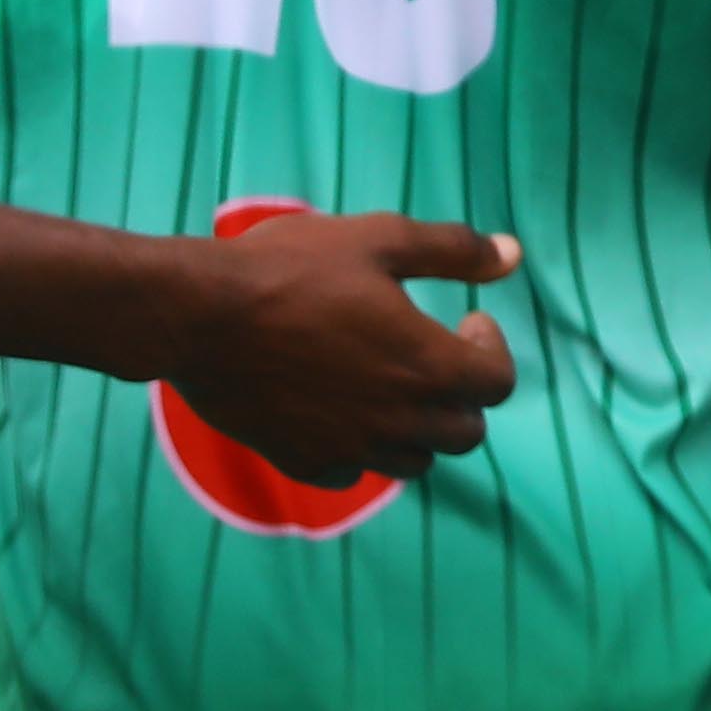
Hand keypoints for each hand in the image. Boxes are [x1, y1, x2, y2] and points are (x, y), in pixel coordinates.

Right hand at [163, 209, 528, 487]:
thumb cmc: (289, 268)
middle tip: (431, 352)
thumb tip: (512, 255)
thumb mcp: (379, 239)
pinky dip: (360, 447)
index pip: (498, 383)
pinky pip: (353, 471)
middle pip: (464, 433)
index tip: (466, 318)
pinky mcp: (306, 461)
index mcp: (428, 366)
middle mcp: (399, 420)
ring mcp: (352, 448)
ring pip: (415, 461)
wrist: (197, 314)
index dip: (492, 348)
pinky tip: (338, 407)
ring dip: (416, 427)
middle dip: (460, 393)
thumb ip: (452, 250)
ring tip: (388, 382)